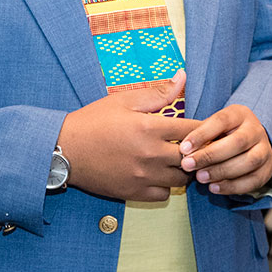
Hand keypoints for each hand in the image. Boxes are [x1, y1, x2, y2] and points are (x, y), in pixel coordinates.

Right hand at [58, 71, 200, 201]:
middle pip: (193, 157)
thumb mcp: (125, 100)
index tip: (207, 128)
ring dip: (184, 169)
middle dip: (197, 151)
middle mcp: (151, 154)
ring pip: (181, 179)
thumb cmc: (94, 121)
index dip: (204, 128)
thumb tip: (183, 77)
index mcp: (150, 128)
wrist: (64, 150)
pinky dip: (167, 186)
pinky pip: (164, 195)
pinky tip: (160, 174)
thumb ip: (158, 92)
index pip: (194, 130)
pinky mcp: (133, 192)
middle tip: (195, 145)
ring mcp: (143, 176)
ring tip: (178, 159)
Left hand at [178, 105, 271, 194]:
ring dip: (222, 171)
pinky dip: (232, 186)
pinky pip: (253, 180)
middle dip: (211, 155)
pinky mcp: (267, 170)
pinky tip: (214, 187)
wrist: (249, 145)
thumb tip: (184, 151)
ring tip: (200, 178)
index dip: (202, 134)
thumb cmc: (223, 136)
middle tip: (188, 165)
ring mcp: (265, 150)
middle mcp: (256, 130)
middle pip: (238, 142)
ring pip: (249, 161)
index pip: (222, 120)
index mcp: (241, 114)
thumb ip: (200, 135)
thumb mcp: (213, 128)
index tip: (183, 148)